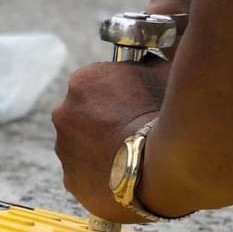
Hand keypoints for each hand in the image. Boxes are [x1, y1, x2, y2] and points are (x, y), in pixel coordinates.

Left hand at [51, 58, 168, 221]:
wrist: (166, 164)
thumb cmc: (168, 114)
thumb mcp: (164, 72)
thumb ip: (153, 62)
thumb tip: (162, 50)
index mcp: (83, 81)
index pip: (95, 84)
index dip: (118, 93)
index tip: (135, 103)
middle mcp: (64, 113)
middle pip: (83, 115)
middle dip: (104, 121)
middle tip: (134, 132)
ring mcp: (65, 149)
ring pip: (81, 147)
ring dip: (101, 149)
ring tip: (134, 158)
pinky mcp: (72, 181)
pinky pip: (86, 176)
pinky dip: (103, 177)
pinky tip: (126, 178)